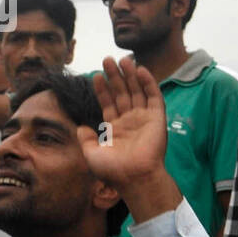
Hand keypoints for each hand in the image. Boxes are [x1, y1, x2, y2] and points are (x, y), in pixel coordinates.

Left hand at [79, 56, 168, 190]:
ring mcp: (144, 119)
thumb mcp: (91, 154)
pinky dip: (148, 83)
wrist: (135, 177)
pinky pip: (154, 97)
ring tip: (123, 59)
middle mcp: (130, 121)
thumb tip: (79, 127)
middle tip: (108, 60)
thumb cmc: (113, 170)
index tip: (96, 75)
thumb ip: (85, 139)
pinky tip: (140, 70)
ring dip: (130, 75)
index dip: (103, 89)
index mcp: (115, 128)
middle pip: (122, 93)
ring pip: (137, 91)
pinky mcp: (157, 118)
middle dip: (115, 77)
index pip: (108, 103)